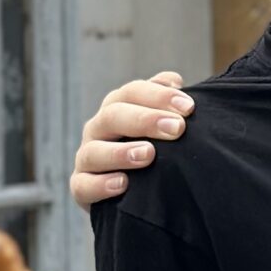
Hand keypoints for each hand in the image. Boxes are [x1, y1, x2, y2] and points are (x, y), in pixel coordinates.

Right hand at [69, 72, 193, 207]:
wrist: (139, 190)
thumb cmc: (157, 146)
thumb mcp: (164, 122)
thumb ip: (167, 102)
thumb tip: (174, 80)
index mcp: (119, 106)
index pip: (133, 92)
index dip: (160, 96)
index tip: (188, 107)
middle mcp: (99, 128)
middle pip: (113, 115)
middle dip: (145, 120)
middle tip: (177, 128)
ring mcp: (87, 157)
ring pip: (94, 151)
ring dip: (120, 152)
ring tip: (148, 154)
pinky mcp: (82, 186)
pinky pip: (83, 185)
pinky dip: (101, 185)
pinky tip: (123, 184)